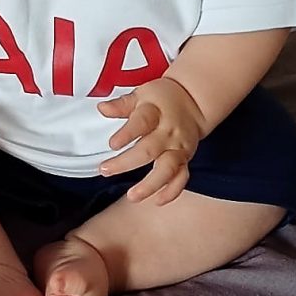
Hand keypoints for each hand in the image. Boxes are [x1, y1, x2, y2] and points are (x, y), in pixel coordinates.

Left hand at [97, 77, 203, 204]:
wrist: (193, 102)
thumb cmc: (162, 99)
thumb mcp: (141, 94)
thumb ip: (122, 104)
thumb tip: (102, 108)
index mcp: (156, 112)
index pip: (142, 122)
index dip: (127, 134)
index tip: (112, 144)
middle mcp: (168, 133)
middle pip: (149, 150)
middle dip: (126, 163)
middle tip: (105, 170)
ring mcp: (178, 148)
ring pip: (167, 169)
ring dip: (150, 185)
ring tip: (132, 196)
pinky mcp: (185, 160)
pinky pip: (181, 178)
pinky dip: (171, 192)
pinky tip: (157, 201)